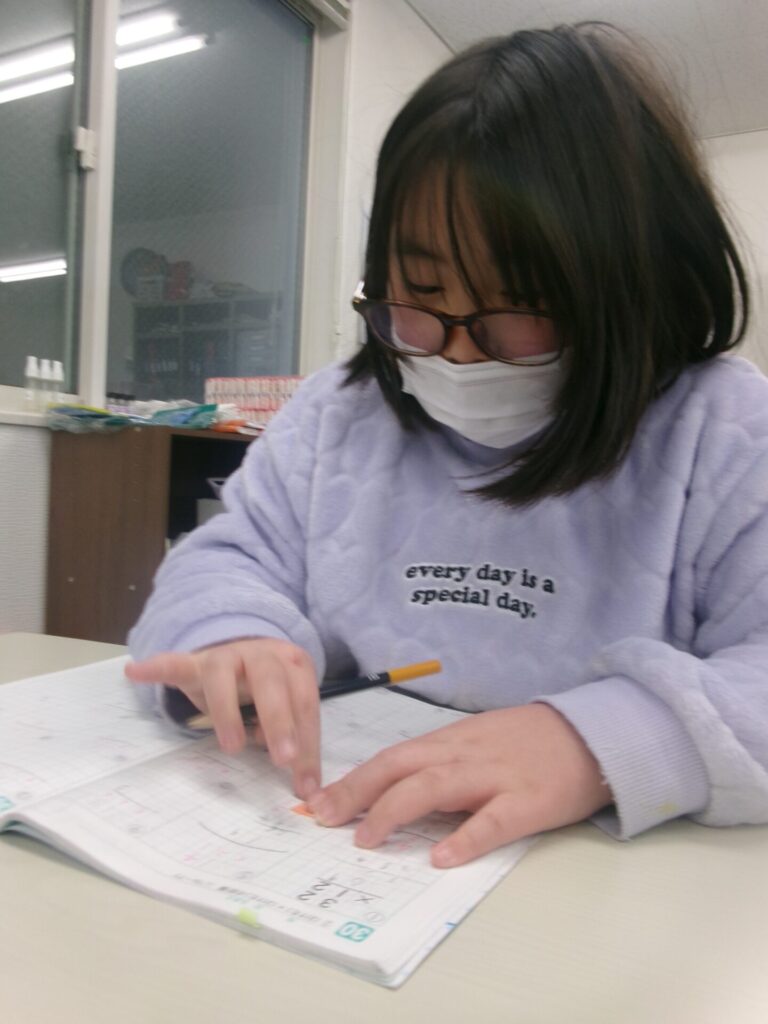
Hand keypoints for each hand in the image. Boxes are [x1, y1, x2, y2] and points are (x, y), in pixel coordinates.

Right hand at [125, 638, 320, 798]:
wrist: (243, 648)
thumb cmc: (271, 688)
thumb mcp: (289, 707)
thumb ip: (298, 739)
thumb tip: (307, 787)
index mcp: (294, 665)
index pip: (305, 703)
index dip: (308, 742)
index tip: (305, 783)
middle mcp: (262, 655)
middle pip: (273, 683)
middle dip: (280, 721)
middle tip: (284, 760)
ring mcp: (227, 656)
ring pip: (224, 676)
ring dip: (228, 712)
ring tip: (232, 747)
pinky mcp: (195, 662)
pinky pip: (175, 663)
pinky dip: (157, 667)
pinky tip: (136, 672)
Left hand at [307, 704, 610, 866]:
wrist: (591, 733)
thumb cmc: (530, 741)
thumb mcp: (478, 742)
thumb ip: (441, 763)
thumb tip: (394, 792)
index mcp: (450, 742)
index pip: (391, 757)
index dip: (353, 779)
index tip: (318, 801)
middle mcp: (463, 754)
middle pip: (400, 766)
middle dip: (356, 791)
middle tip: (322, 819)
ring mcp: (494, 776)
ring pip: (435, 787)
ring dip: (395, 810)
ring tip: (366, 839)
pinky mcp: (528, 800)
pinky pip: (493, 820)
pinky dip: (466, 838)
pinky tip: (442, 858)